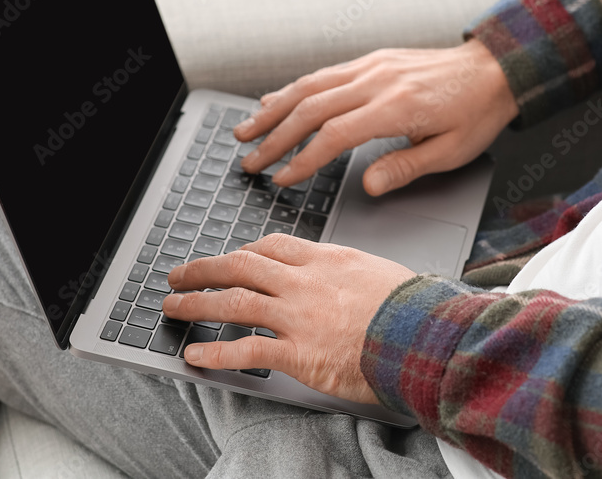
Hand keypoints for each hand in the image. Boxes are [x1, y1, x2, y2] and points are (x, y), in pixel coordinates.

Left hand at [162, 234, 415, 403]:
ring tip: (172, 307)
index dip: (243, 251)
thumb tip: (336, 276)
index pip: (272, 246)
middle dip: (204, 269)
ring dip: (197, 304)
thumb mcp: (377, 272)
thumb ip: (345, 272)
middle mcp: (306, 282)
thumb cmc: (413, 309)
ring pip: (235, 301)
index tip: (231, 257)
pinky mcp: (300, 353)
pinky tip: (195, 356)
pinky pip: (247, 350)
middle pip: (242, 266)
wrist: (428, 337)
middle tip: (179, 275)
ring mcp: (299, 316)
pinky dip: (216, 353)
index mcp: (326, 259)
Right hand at [233, 38, 517, 194]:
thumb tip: (368, 185)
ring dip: (273, 109)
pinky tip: (276, 100)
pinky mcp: (371, 60)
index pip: (334, 136)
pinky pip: (324, 74)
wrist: (495, 68)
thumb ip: (405, 167)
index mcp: (396, 107)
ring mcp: (371, 66)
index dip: (303, 160)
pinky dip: (294, 89)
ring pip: (309, 86)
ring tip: (246, 130)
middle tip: (249, 160)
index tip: (282, 179)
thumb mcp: (451, 152)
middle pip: (310, 109)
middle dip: (274, 137)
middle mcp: (377, 81)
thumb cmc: (476, 111)